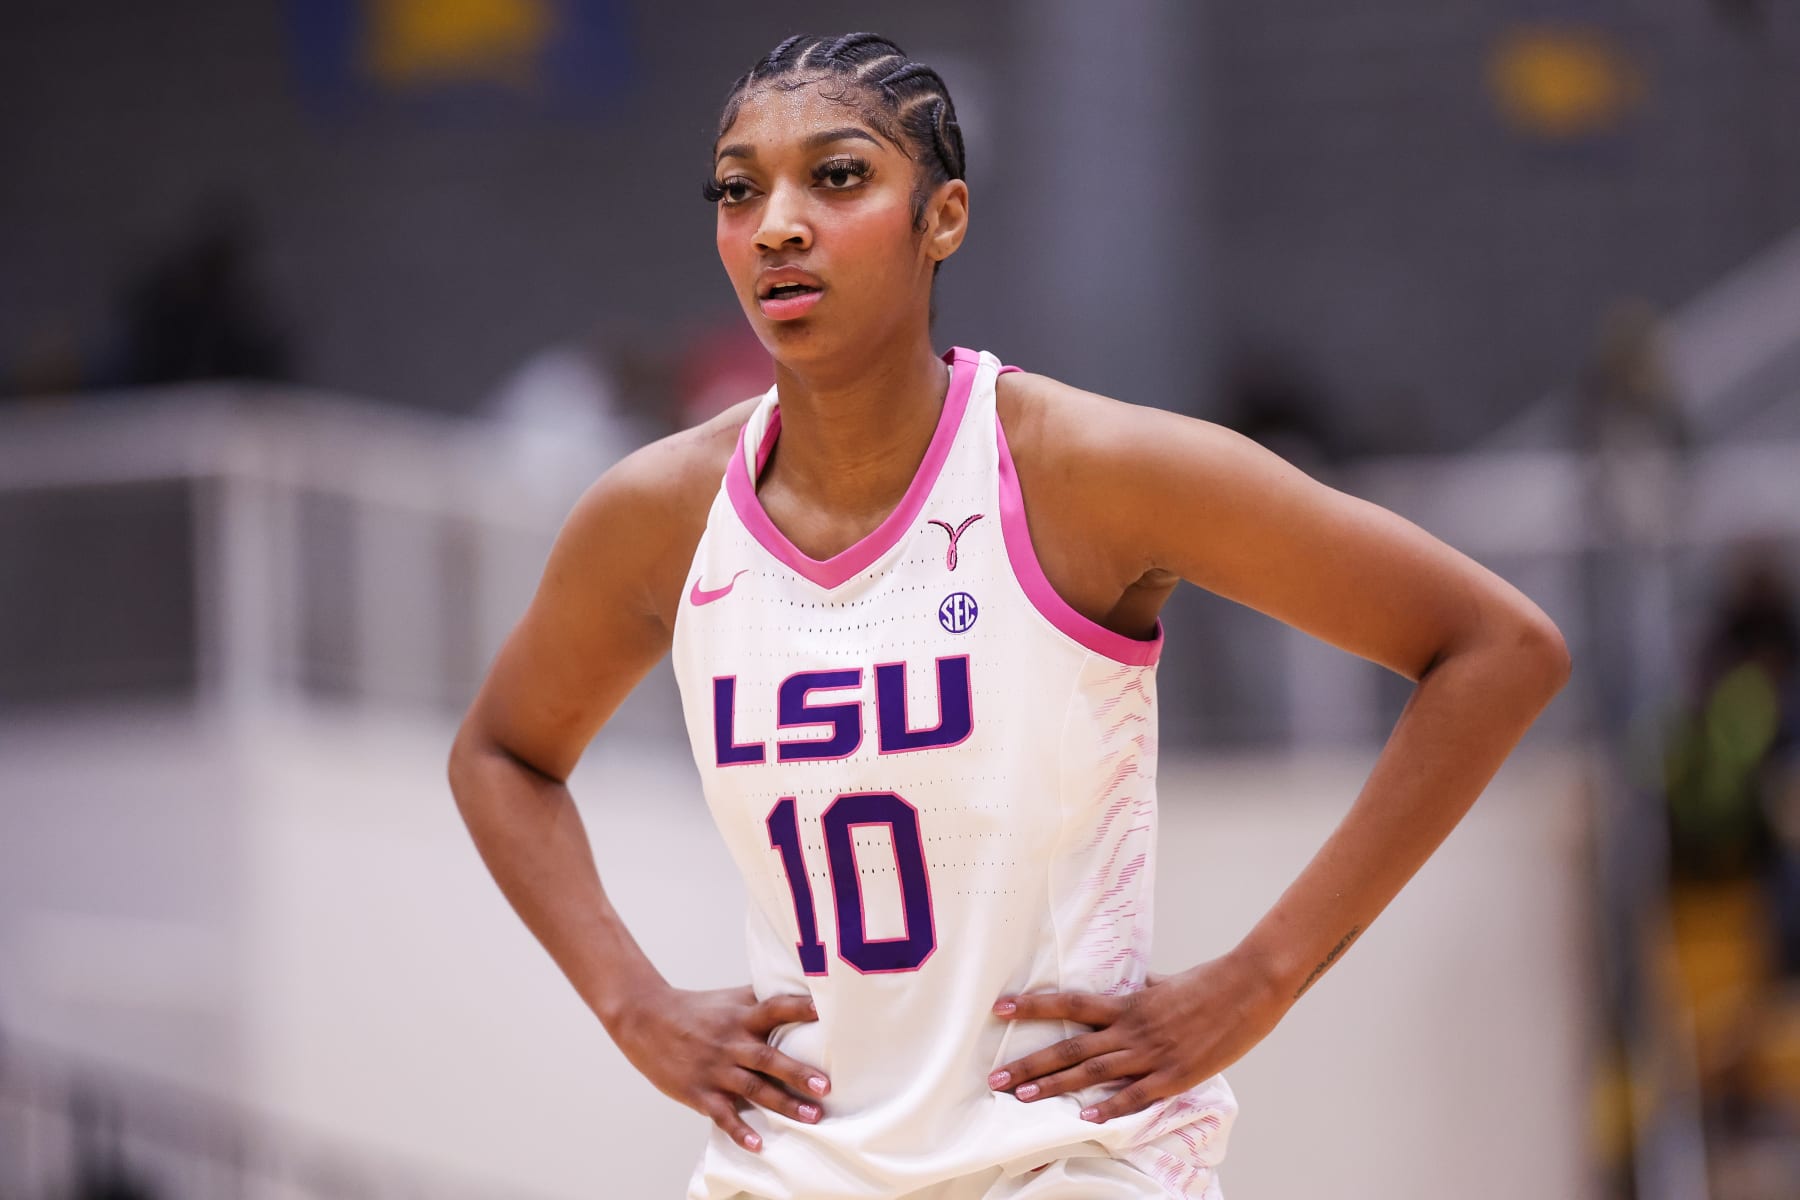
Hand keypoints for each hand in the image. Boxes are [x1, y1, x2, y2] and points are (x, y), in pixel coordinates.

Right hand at [612, 984, 827, 1151]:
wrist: (646, 1021)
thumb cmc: (695, 1010)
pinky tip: (757, 1144)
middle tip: (825, 1086)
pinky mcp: (700, 1092)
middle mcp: (731, 1043)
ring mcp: (715, 1069)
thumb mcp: (729, 998)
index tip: (822, 1011)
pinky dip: (739, 1130)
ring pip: (753, 1089)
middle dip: (797, 1073)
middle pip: (767, 1058)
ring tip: (812, 1117)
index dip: (798, 1008)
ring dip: (783, 1104)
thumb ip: (761, 998)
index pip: (774, 1008)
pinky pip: (722, 1115)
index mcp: (741, 1017)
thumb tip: (799, 988)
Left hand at [987, 954, 1285, 1123]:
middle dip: (1030, 1063)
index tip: (1001, 1008)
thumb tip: (1129, 982)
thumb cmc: (1209, 982)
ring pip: (1092, 1074)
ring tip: (1023, 1097)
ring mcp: (1151, 1054)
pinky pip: (1134, 1096)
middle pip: (1070, 1048)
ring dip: (1055, 1087)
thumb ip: (1141, 988)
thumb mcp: (1165, 982)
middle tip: (997, 1077)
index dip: (1034, 1006)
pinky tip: (1083, 1120)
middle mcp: (1131, 1029)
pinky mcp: (1173, 1076)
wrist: (1248, 988)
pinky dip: (1108, 1108)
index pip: (1069, 1004)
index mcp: (1127, 1003)